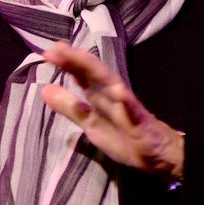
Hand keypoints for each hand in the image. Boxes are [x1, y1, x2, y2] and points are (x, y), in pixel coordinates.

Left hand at [39, 41, 184, 179]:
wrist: (158, 156)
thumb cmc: (124, 137)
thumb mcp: (90, 124)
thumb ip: (69, 107)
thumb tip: (45, 89)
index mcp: (100, 97)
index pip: (82, 76)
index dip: (66, 64)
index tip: (48, 52)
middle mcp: (113, 96)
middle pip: (94, 74)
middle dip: (77, 61)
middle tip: (57, 48)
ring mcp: (128, 107)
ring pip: (111, 85)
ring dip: (96, 72)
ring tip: (80, 58)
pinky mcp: (141, 121)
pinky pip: (133, 111)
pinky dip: (126, 101)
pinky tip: (118, 92)